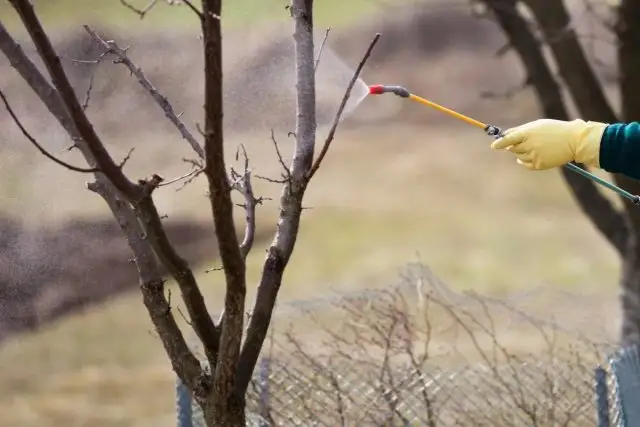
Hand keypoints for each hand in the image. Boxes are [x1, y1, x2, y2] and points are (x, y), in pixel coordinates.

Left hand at [490, 119, 606, 169]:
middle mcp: (529, 145)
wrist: (573, 141)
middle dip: (515, 146)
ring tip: (536, 147)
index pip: (508, 139)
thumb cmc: (554, 130)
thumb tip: (504, 137)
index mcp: (528, 133)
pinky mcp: (539, 165)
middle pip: (512, 148)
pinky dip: (525, 162)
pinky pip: (525, 165)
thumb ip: (520, 131)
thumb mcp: (537, 125)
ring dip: (522, 153)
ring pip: (518, 157)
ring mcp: (534, 156)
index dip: (500, 143)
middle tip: (526, 141)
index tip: (493, 146)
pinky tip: (532, 156)